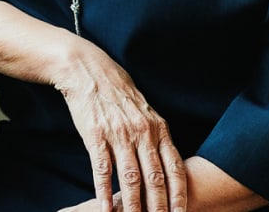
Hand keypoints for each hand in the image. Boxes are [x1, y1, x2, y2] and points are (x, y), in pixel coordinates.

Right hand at [52, 39, 185, 211]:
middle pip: (155, 178)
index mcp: (158, 128)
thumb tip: (168, 164)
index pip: (174, 167)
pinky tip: (106, 209)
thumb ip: (157, 137)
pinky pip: (102, 169)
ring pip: (130, 178)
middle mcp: (142, 133)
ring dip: (134, 205)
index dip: (179, 194)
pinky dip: (104, 192)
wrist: (89, 71)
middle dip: (159, 206)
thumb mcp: (146, 112)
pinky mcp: (96, 136)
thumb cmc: (119, 93)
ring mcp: (119, 135)